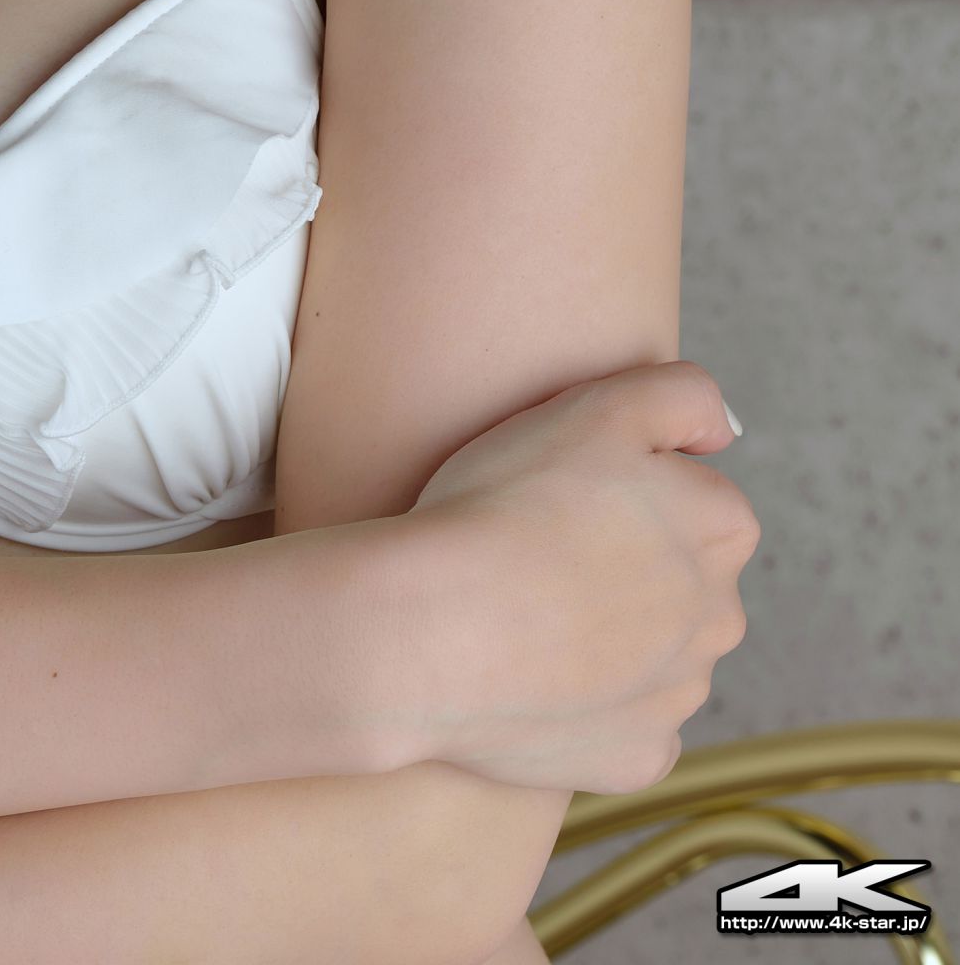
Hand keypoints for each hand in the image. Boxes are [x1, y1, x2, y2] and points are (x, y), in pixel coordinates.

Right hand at [407, 358, 758, 796]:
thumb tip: (723, 433)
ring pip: (657, 654)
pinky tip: (534, 678)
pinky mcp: (638, 758)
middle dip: (632, 564)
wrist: (431, 630)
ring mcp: (680, 697)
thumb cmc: (505, 505)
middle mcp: (720, 618)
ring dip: (613, 636)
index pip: (694, 496)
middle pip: (683, 578)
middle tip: (542, 547)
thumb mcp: (599, 404)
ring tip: (526, 612)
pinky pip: (625, 725)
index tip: (566, 491)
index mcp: (722, 528)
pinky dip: (590, 707)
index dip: (626, 487)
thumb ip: (684, 395)